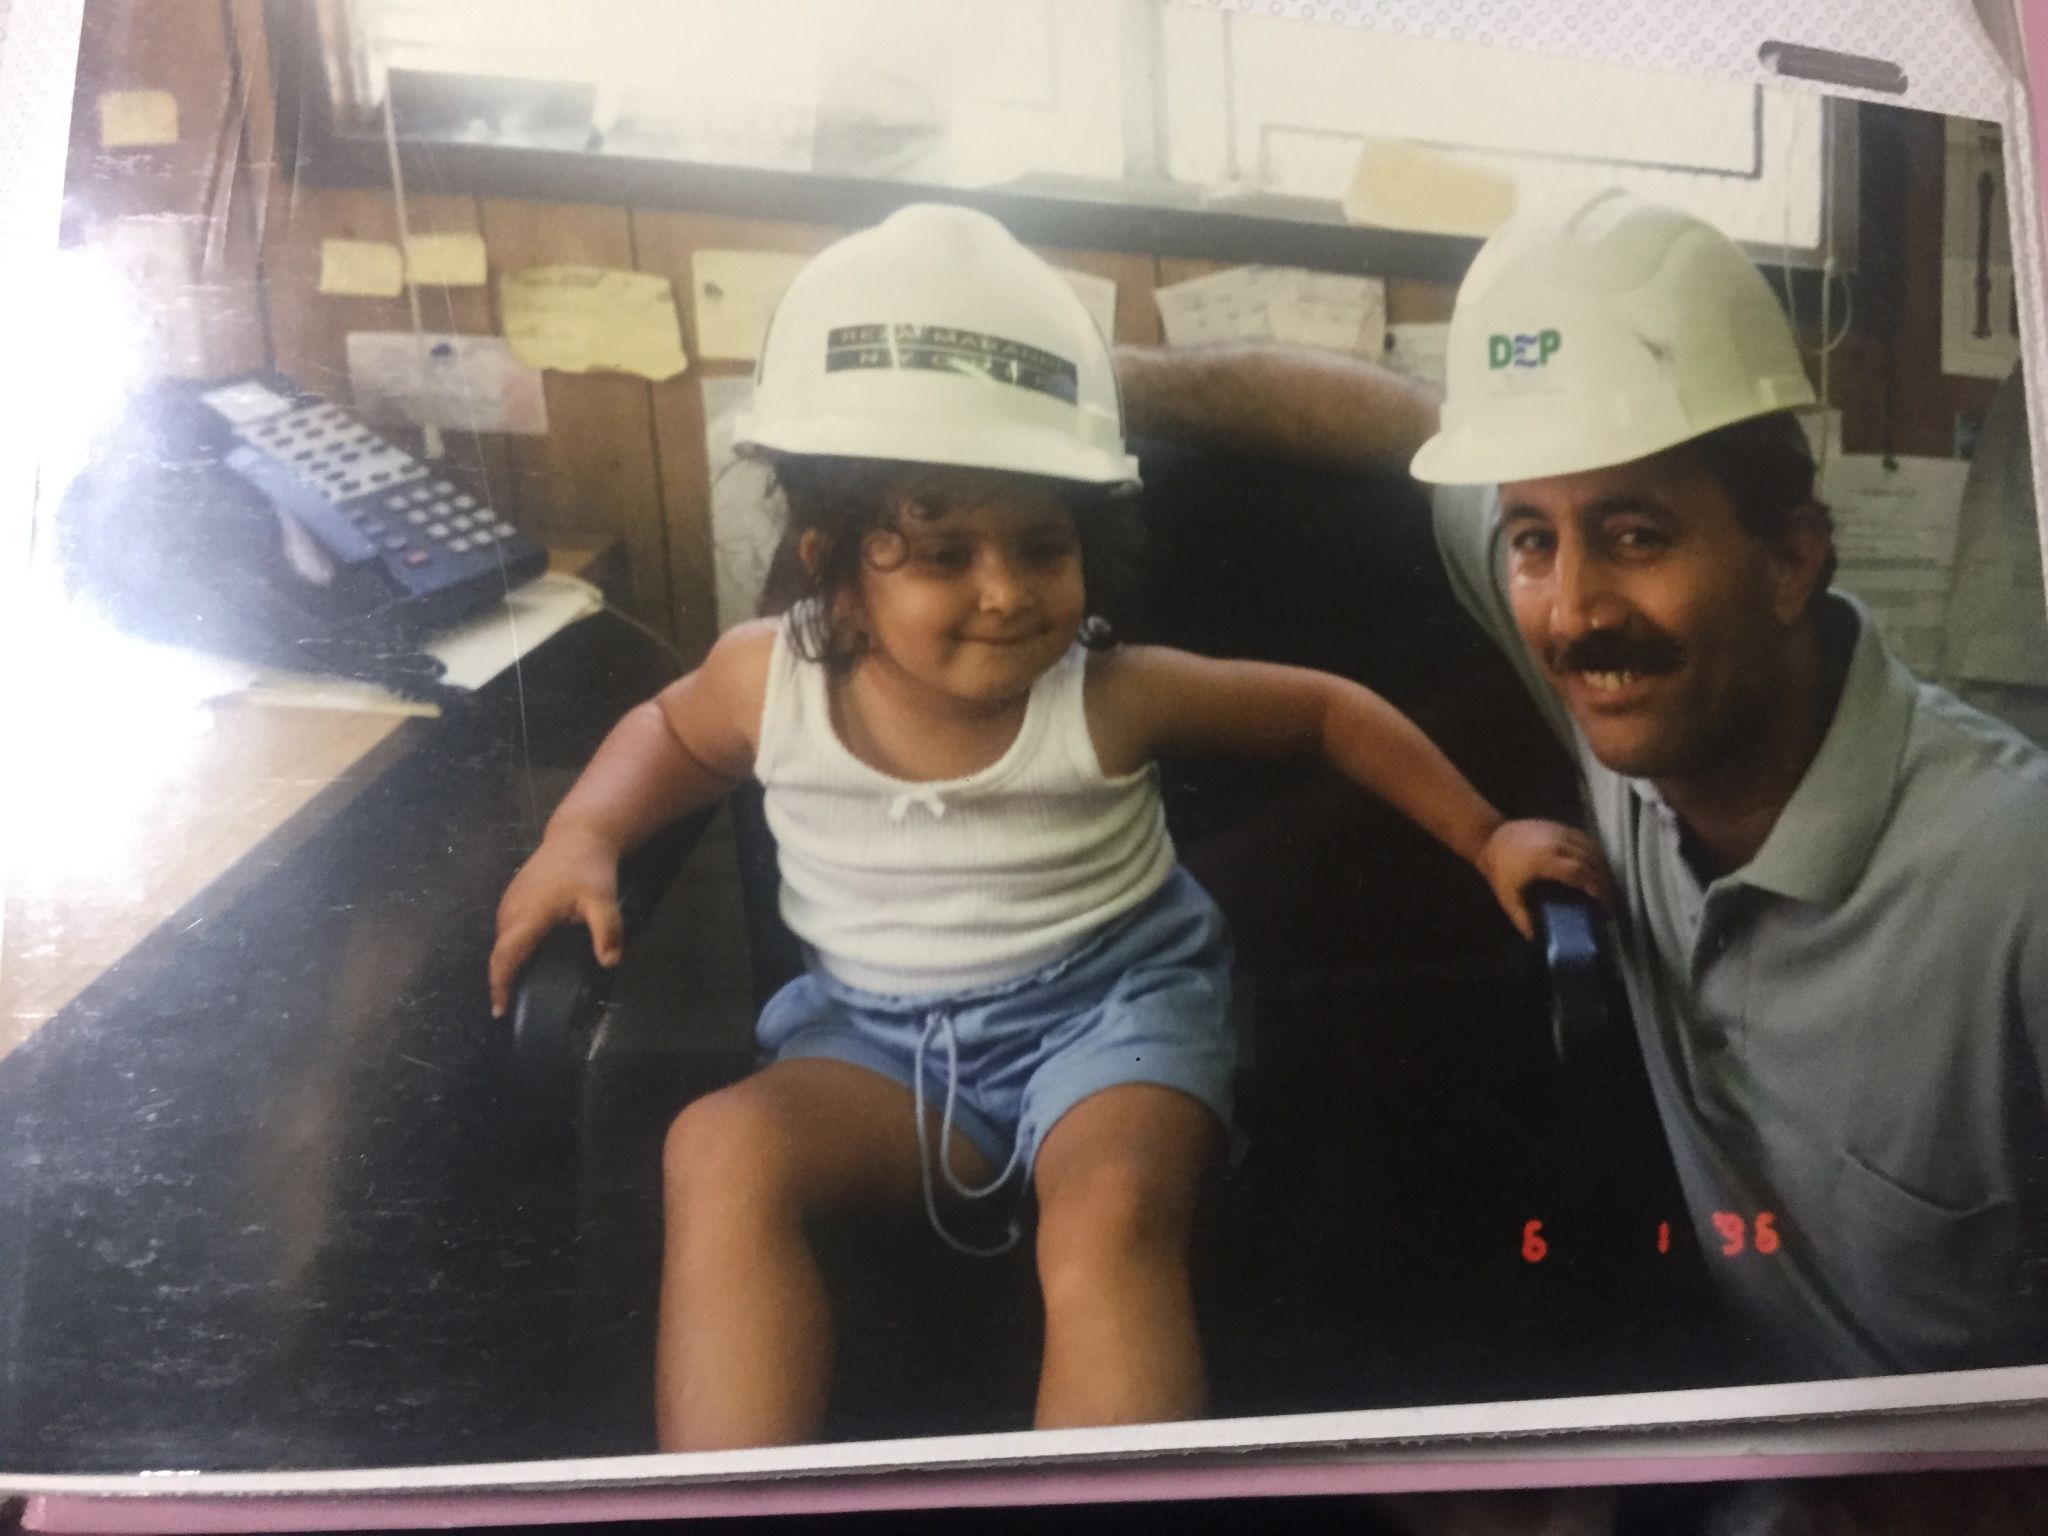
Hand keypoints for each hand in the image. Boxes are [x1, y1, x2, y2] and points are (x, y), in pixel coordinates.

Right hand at [487, 829, 624, 1018]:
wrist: (579, 835)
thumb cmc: (590, 869)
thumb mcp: (603, 901)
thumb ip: (606, 932)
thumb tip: (609, 962)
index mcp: (529, 914)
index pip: (506, 956)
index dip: (500, 984)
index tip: (499, 1008)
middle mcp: (512, 909)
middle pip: (498, 951)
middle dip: (500, 980)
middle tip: (508, 1006)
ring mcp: (509, 900)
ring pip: (499, 939)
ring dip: (503, 963)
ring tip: (513, 987)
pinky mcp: (512, 894)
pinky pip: (504, 928)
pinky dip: (507, 947)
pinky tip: (520, 957)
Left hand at [1474, 819, 1611, 939]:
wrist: (1489, 838)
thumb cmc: (1499, 870)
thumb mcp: (1507, 898)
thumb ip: (1523, 920)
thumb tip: (1538, 939)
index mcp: (1543, 860)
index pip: (1578, 871)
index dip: (1595, 887)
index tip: (1604, 904)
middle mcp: (1555, 842)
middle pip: (1591, 860)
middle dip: (1605, 882)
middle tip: (1611, 902)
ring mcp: (1560, 830)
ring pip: (1593, 848)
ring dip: (1604, 868)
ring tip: (1607, 888)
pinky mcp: (1561, 826)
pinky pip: (1587, 840)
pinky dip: (1596, 855)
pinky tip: (1598, 870)